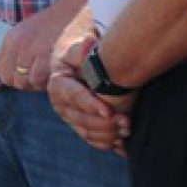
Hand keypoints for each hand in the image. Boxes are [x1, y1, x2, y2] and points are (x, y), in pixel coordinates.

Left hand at [0, 0, 80, 91]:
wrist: (78, 10)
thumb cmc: (59, 25)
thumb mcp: (29, 33)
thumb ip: (18, 52)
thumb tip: (13, 76)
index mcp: (12, 38)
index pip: (0, 70)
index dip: (14, 77)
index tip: (28, 75)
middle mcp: (18, 44)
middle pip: (10, 79)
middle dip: (26, 83)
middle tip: (42, 76)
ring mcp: (31, 49)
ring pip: (24, 82)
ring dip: (37, 83)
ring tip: (50, 73)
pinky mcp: (46, 55)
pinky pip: (37, 79)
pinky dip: (47, 81)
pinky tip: (57, 72)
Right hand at [46, 36, 133, 153]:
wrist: (79, 69)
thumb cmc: (81, 57)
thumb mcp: (78, 50)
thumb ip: (82, 49)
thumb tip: (88, 44)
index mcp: (59, 86)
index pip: (74, 97)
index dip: (90, 105)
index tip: (108, 111)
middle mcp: (62, 106)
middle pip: (82, 120)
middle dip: (104, 123)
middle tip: (126, 121)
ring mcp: (71, 119)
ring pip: (88, 133)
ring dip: (108, 134)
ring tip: (127, 129)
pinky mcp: (82, 129)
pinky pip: (94, 141)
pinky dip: (108, 143)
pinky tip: (123, 141)